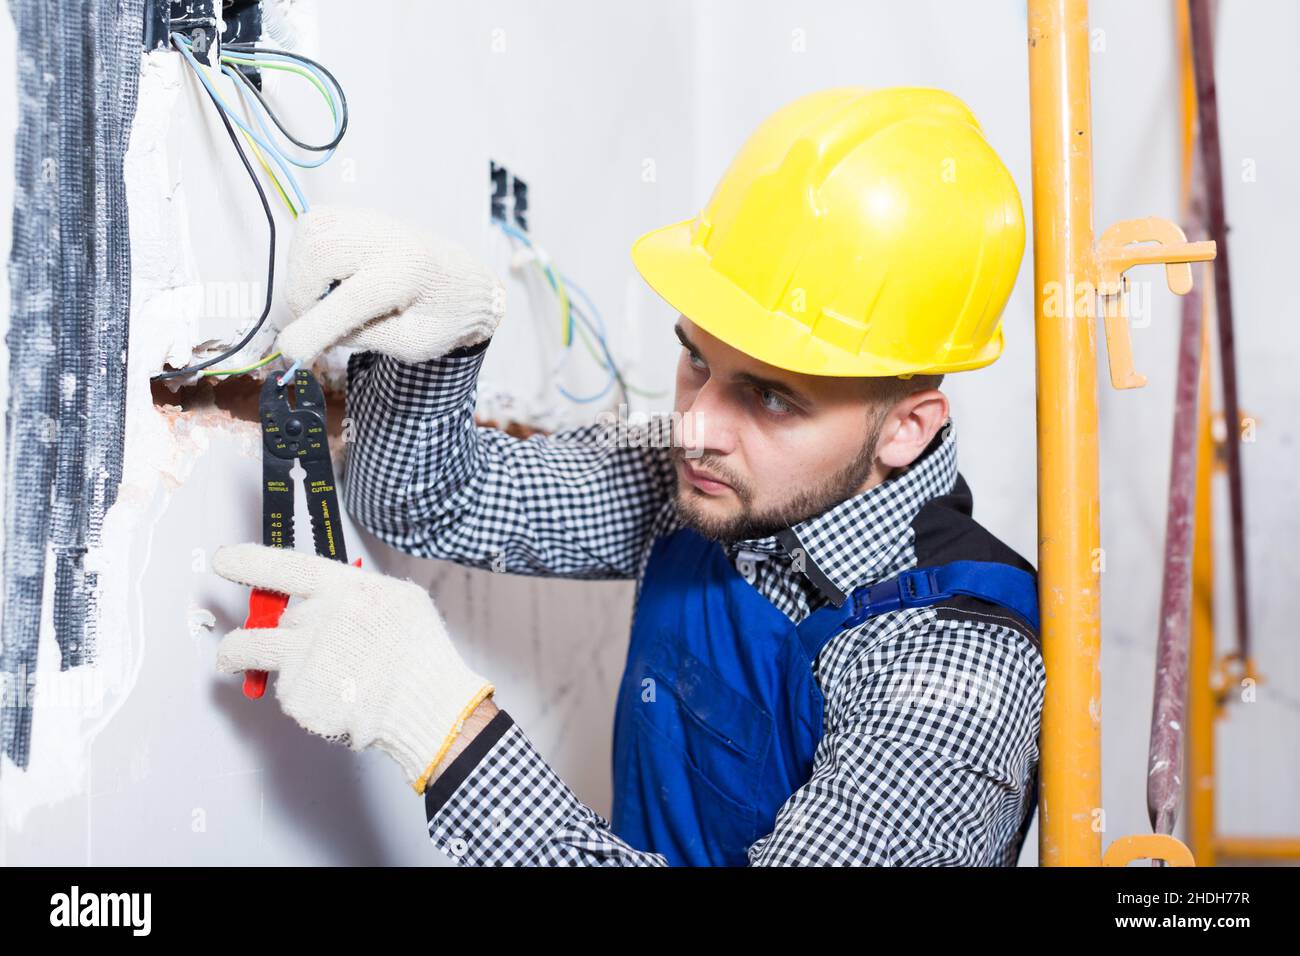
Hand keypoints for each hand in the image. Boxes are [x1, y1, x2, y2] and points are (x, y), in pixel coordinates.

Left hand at [212, 543, 494, 792]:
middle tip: (273, 642)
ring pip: (254, 650)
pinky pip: (287, 690)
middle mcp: (317, 619)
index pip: (285, 566)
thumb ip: (355, 593)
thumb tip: (324, 597)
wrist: (426, 706)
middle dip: (270, 630)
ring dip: (237, 654)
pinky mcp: (297, 696)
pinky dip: (302, 694)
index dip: (249, 561)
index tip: (225, 560)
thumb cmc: (419, 654)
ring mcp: (303, 660)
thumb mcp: (398, 600)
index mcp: (343, 589)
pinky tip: (331, 696)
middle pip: (274, 619)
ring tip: (233, 660)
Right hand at [277, 205, 506, 363]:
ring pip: (309, 235)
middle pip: (321, 253)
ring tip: (329, 300)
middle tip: (319, 322)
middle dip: (303, 295)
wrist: (464, 281)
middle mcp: (389, 237)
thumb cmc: (441, 316)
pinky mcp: (353, 213)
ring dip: (303, 276)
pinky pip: (310, 228)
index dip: (315, 328)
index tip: (290, 351)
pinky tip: (331, 278)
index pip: (353, 299)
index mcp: (412, 273)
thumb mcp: (413, 343)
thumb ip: (365, 338)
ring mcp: (369, 218)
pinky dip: (307, 258)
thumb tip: (309, 335)